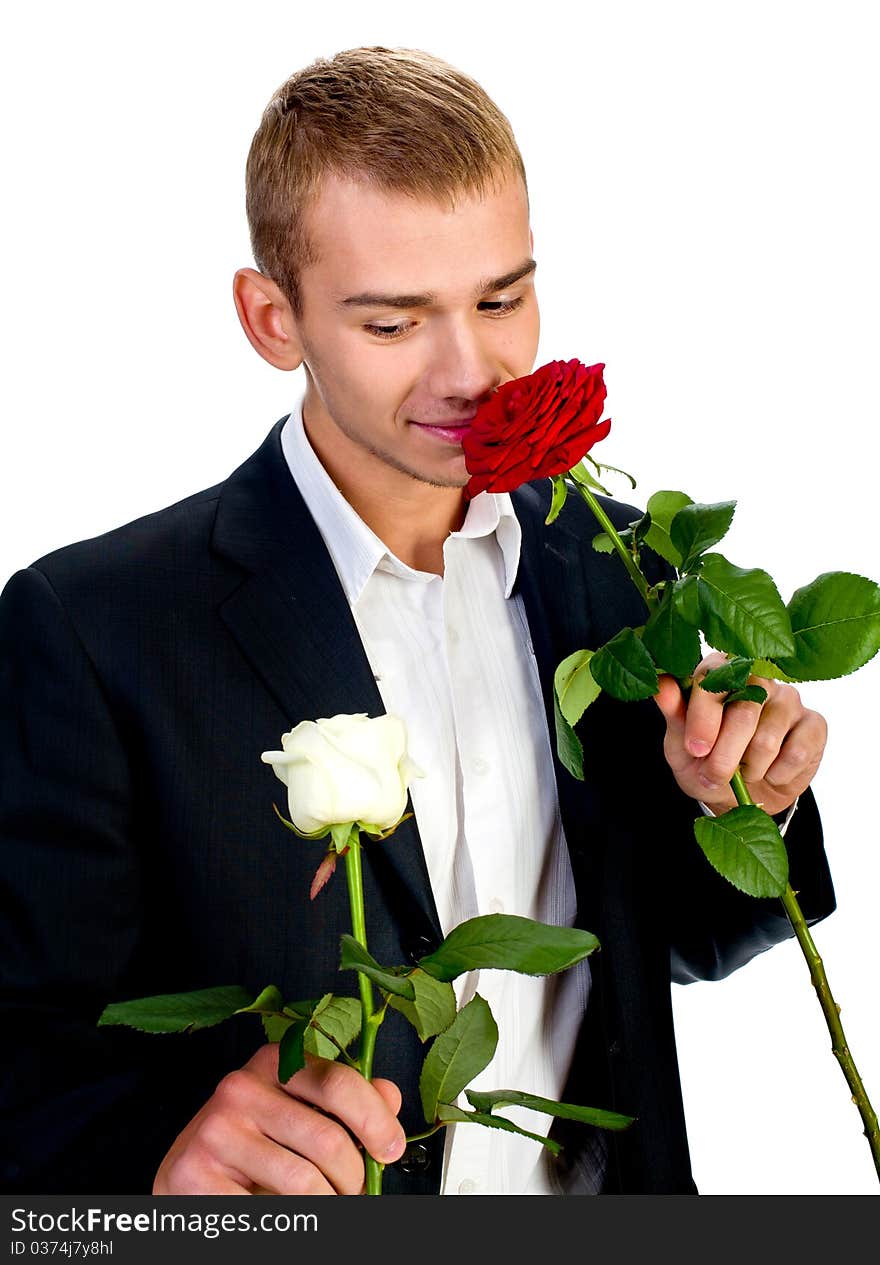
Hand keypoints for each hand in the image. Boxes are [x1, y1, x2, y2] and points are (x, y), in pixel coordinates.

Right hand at [152, 1042, 405, 1193]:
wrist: (186, 1173)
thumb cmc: (252, 1140)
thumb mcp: (299, 1108)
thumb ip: (345, 1101)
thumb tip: (389, 1096)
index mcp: (274, 1062)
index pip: (339, 1084)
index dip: (375, 1121)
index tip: (390, 1150)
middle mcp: (242, 1087)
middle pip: (329, 1140)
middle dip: (354, 1179)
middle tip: (354, 1192)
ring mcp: (217, 1129)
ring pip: (305, 1183)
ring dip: (329, 1206)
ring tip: (326, 1206)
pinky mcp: (197, 1173)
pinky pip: (269, 1211)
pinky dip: (292, 1222)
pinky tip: (287, 1215)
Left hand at [653, 651, 827, 815]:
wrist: (741, 797)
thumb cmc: (706, 763)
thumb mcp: (681, 745)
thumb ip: (674, 714)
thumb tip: (661, 683)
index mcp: (720, 672)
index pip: (713, 678)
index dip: (704, 717)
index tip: (695, 749)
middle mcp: (757, 677)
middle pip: (745, 709)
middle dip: (725, 753)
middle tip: (714, 776)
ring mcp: (788, 698)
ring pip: (767, 737)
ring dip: (750, 768)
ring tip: (744, 772)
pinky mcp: (814, 724)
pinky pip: (796, 753)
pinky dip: (777, 774)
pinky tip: (771, 773)